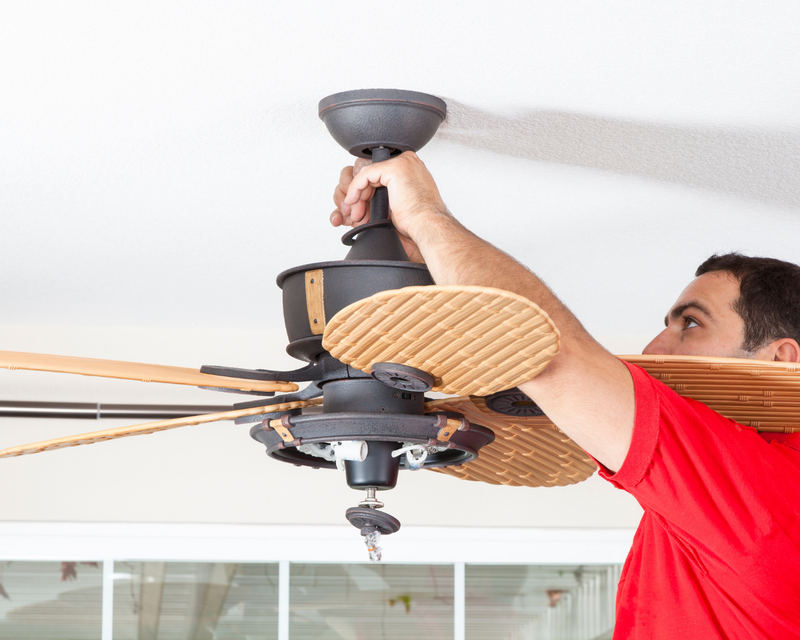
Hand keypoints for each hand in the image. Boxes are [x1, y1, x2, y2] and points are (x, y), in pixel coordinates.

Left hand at [330, 152, 448, 262]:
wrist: (427, 226)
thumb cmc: (418, 221)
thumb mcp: (399, 203)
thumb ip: (388, 194)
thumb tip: (368, 198)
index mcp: (411, 168)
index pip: (381, 175)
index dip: (368, 193)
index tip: (361, 210)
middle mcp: (409, 162)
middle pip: (374, 174)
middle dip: (361, 195)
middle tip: (355, 213)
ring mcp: (403, 162)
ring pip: (368, 174)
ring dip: (357, 195)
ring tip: (355, 214)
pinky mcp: (394, 168)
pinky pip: (365, 174)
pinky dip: (355, 188)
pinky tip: (352, 201)